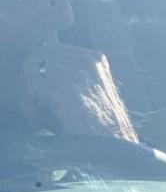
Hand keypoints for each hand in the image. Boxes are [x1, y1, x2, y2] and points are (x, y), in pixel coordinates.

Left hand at [18, 43, 137, 142]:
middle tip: (30, 99)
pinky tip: (34, 116)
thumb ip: (67, 73)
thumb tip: (34, 64)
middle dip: (28, 76)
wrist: (112, 143)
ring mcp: (80, 74)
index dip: (37, 67)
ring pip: (33, 71)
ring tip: (34, 109)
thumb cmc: (95, 121)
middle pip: (39, 55)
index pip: (50, 48)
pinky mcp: (69, 90)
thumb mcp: (86, 89)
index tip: (37, 90)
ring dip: (26, 92)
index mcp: (95, 58)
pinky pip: (32, 87)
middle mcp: (89, 61)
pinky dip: (27, 103)